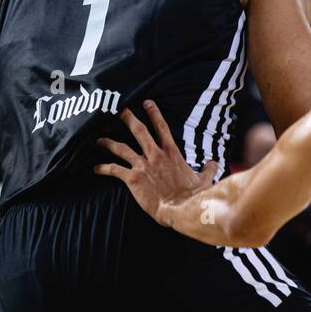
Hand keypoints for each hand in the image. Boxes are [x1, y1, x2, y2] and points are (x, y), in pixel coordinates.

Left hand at [95, 101, 215, 225]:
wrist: (181, 208)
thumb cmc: (193, 195)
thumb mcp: (204, 178)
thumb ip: (208, 168)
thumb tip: (214, 163)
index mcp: (171, 152)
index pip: (161, 127)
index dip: (154, 113)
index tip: (147, 103)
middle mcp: (155, 155)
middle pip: (138, 131)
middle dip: (128, 119)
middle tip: (120, 111)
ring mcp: (143, 165)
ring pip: (121, 148)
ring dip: (109, 142)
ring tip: (99, 139)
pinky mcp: (133, 179)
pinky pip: (114, 170)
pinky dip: (103, 168)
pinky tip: (95, 169)